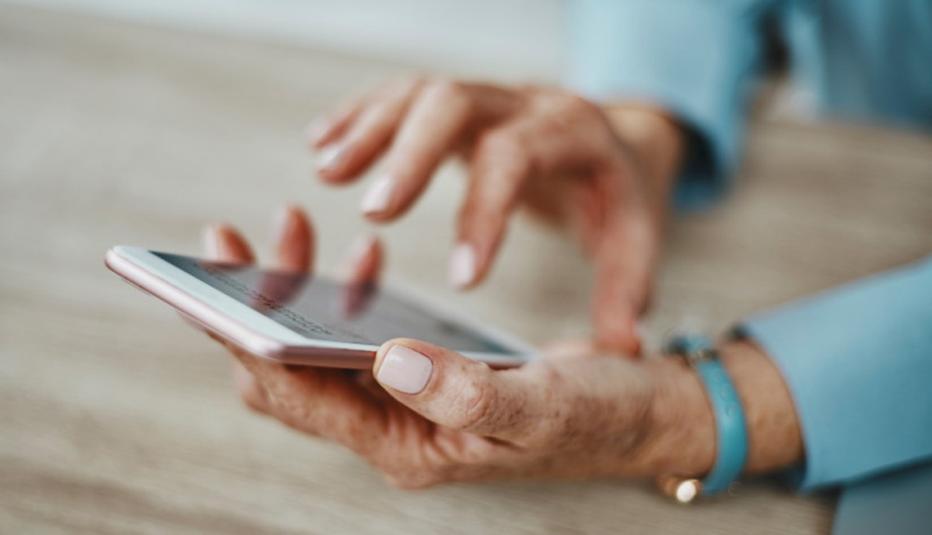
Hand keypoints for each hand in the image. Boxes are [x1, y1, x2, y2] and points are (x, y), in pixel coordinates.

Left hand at [199, 206, 802, 487]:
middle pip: (288, 372)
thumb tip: (389, 358)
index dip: (245, 338)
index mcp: (407, 446)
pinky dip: (347, 292)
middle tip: (234, 238)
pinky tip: (359, 253)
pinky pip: (358, 335)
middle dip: (252, 305)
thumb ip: (471, 393)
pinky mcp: (420, 377)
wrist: (639, 414)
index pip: (296, 396)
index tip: (219, 276)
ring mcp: (403, 404)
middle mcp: (393, 430)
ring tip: (293, 226)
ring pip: (318, 349)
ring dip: (295, 291)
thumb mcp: (544, 406)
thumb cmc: (599, 417)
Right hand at [307, 80, 683, 352]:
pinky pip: (399, 94)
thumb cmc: (615, 193)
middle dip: (410, 155)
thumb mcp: (635, 236)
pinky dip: (359, 116)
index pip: (518, 157)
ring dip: (369, 131)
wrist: (613, 138)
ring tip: (326, 175)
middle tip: (373, 213)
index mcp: (572, 133)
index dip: (484, 212)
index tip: (460, 280)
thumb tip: (621, 347)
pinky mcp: (454, 103)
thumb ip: (627, 287)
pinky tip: (322, 143)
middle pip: (455, 103)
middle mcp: (523, 103)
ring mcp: (484, 96)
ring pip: (418, 93)